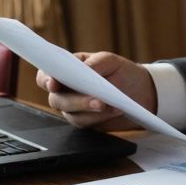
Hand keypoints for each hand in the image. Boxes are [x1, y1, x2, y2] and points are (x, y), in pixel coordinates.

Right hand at [36, 52, 156, 130]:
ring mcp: (74, 108)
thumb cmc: (120, 71)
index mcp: (66, 70)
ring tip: (112, 105)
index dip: (46, 80)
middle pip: (57, 100)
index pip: (45, 76)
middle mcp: (66, 90)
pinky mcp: (86, 121)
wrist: (140, 91)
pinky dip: (101, 117)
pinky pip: (87, 124)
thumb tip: (84, 69)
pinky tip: (116, 110)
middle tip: (98, 101)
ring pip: (72, 115)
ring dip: (92, 111)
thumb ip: (96, 63)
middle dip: (77, 101)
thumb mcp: (111, 60)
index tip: (54, 84)